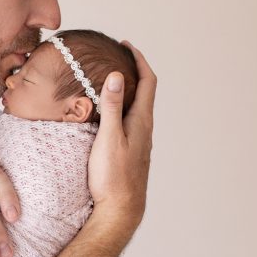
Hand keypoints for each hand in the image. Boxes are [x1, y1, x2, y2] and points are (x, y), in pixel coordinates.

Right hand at [87, 42, 155, 232]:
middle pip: (145, 91)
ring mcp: (139, 141)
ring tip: (112, 80)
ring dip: (129, 90)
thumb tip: (118, 76)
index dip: (139, 60)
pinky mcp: (131, 152)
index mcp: (142, 121)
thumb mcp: (109, 138)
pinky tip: (109, 113)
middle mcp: (144, 129)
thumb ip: (112, 107)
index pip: (148, 81)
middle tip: (118, 57)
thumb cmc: (113, 177)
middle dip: (134, 71)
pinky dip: (123, 106)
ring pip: (138, 107)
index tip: (127, 45)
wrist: (120, 211)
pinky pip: (130, 120)